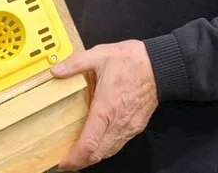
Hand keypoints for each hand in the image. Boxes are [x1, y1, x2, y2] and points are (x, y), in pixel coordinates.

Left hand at [51, 41, 157, 170]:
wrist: (160, 65)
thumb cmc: (133, 61)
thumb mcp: (100, 55)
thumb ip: (76, 63)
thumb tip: (56, 70)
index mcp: (105, 109)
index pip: (88, 144)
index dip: (74, 158)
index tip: (63, 162)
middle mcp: (118, 123)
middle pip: (97, 155)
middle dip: (80, 162)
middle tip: (67, 160)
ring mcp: (128, 127)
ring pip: (109, 152)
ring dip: (93, 156)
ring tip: (79, 153)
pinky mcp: (136, 126)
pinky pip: (119, 144)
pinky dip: (106, 148)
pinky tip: (98, 141)